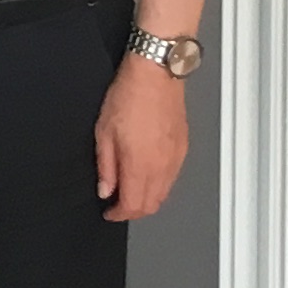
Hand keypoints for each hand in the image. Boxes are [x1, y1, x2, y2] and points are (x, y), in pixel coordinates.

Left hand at [95, 52, 189, 220]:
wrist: (156, 73)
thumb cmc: (128, 96)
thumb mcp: (104, 131)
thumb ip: (106, 166)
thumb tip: (106, 190)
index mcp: (141, 165)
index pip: (133, 206)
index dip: (119, 214)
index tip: (108, 212)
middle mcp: (163, 167)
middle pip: (152, 205)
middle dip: (133, 211)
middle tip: (117, 204)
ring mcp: (176, 158)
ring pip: (164, 193)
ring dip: (147, 199)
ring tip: (130, 189)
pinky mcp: (184, 148)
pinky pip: (173, 177)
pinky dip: (159, 185)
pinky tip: (147, 174)